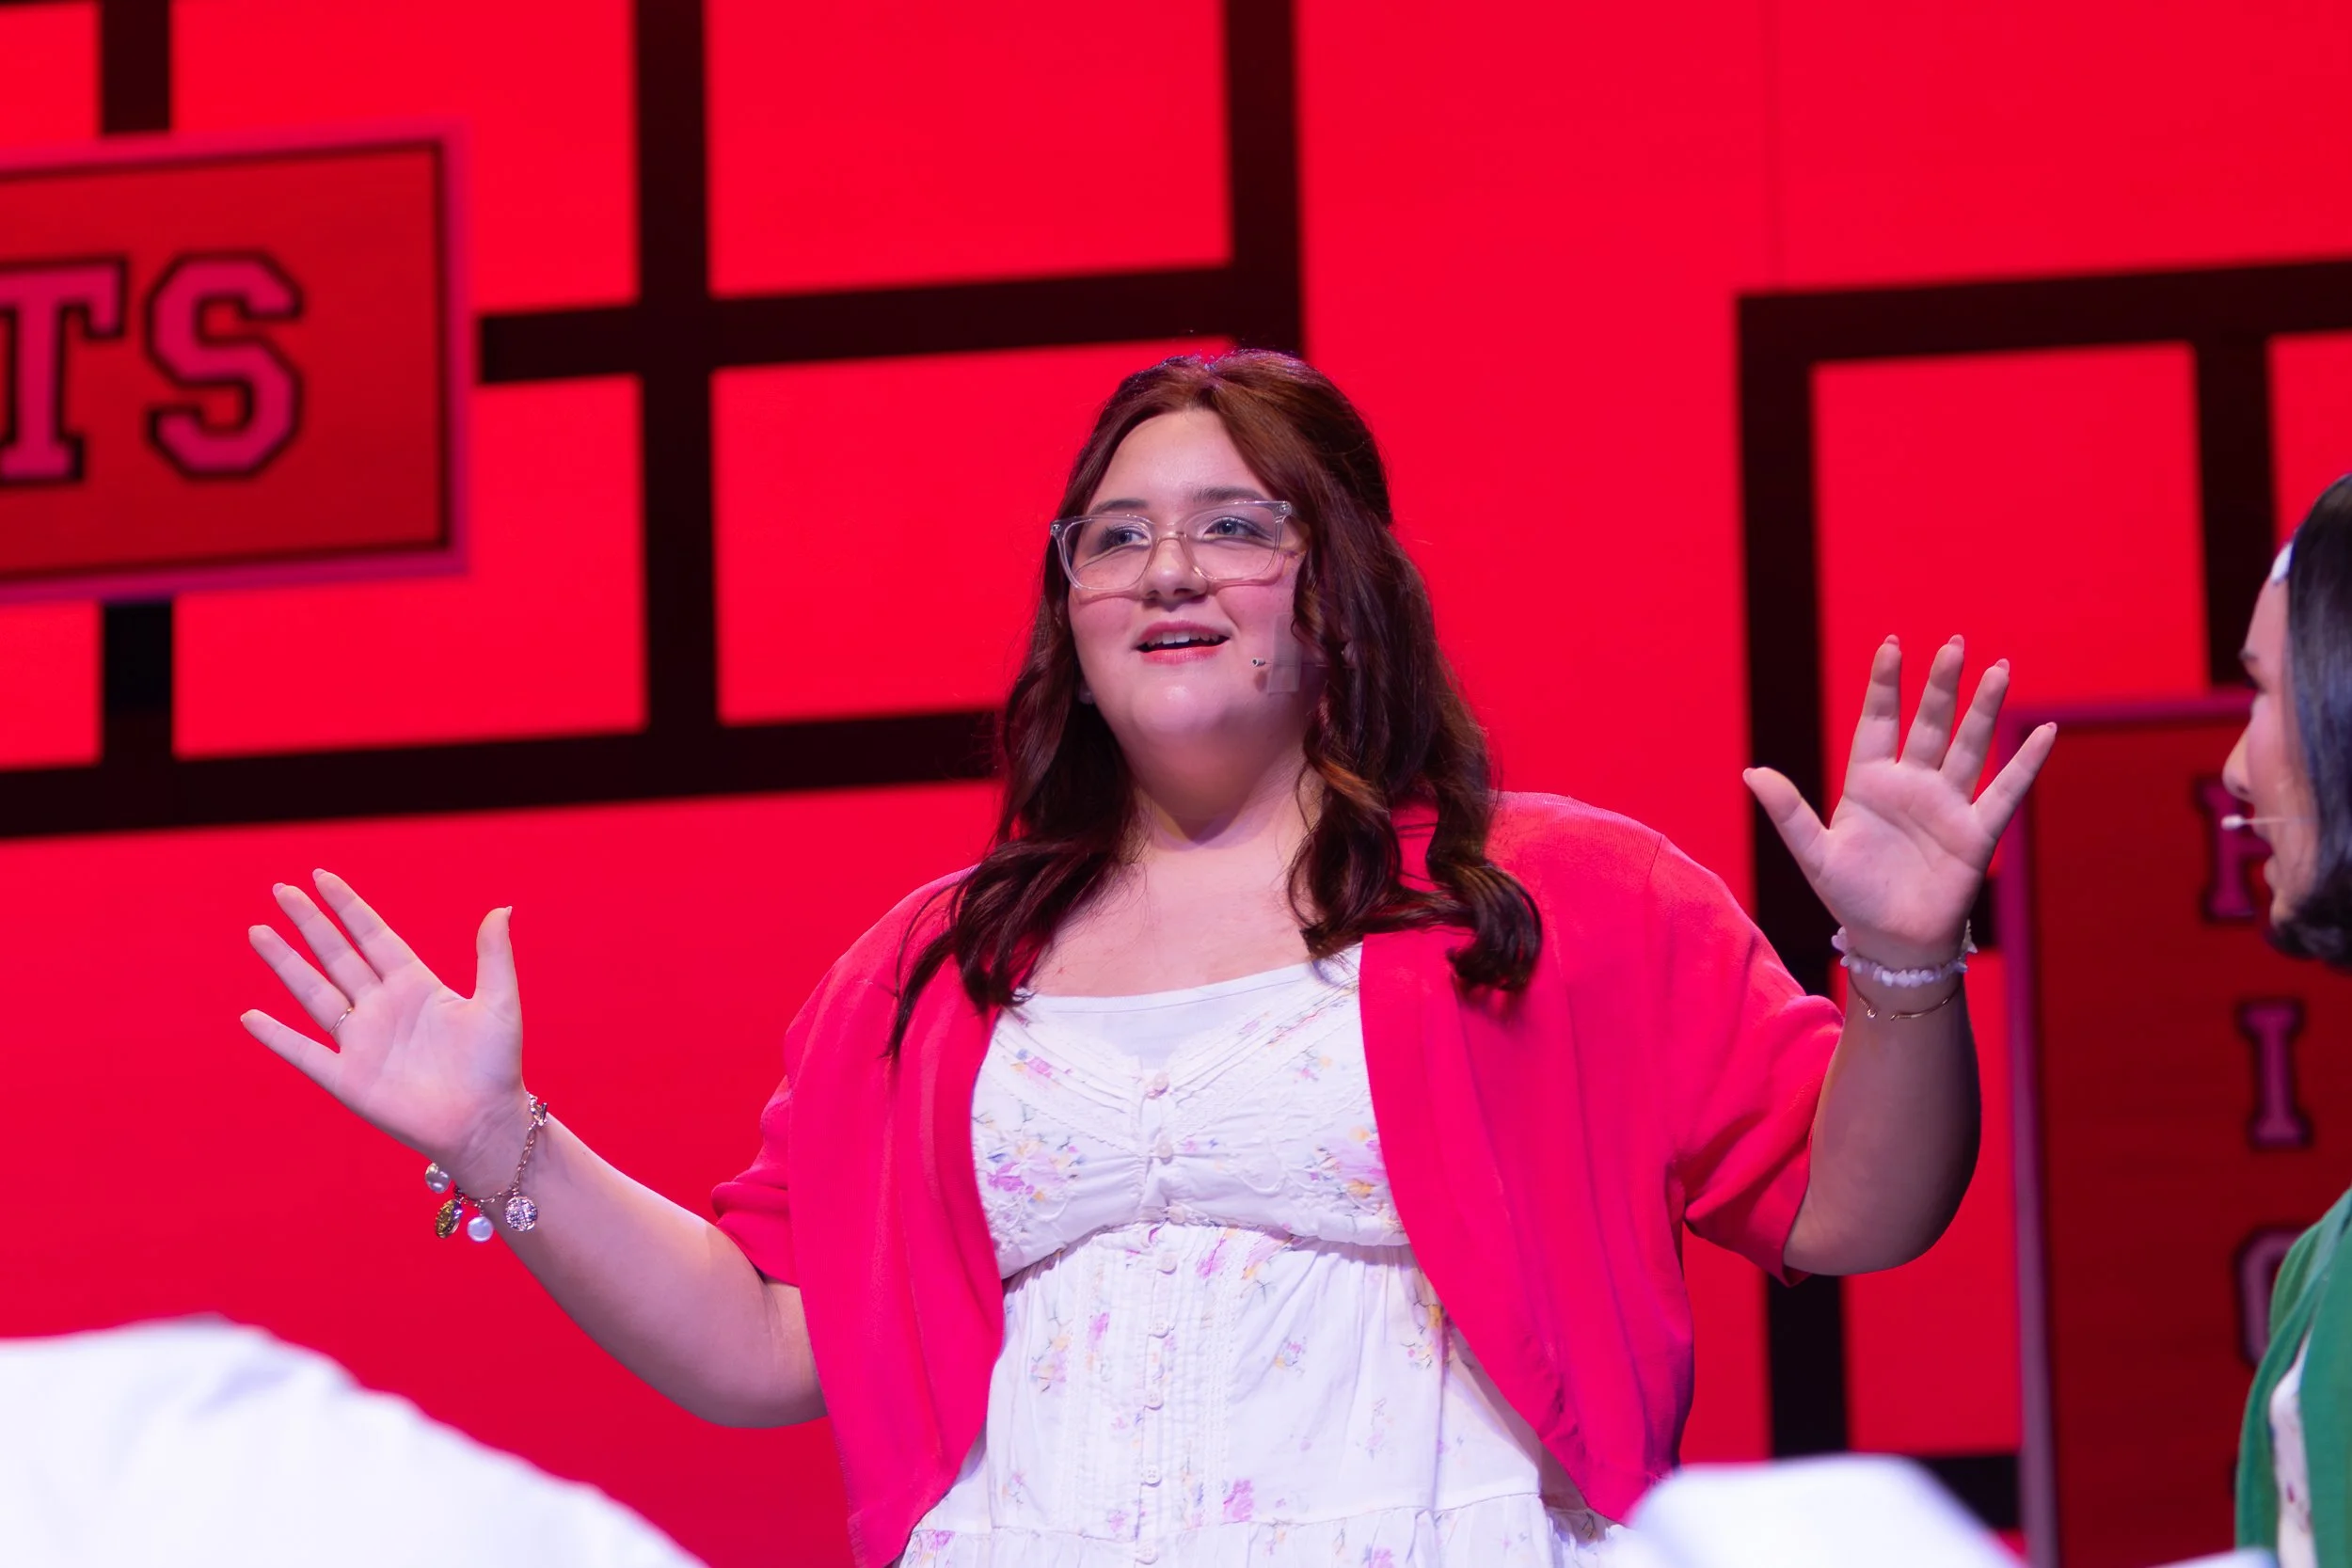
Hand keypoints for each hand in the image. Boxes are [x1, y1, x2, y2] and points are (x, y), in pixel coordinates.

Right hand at [242, 870, 525, 1186]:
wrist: (485, 1123)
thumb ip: (493, 957)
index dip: (348, 908)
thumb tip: (502, 909)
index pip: (374, 937)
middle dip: (310, 923)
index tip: (322, 877)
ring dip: (286, 964)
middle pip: (337, 956)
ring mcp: (362, 1042)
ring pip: (314, 993)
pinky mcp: (349, 1079)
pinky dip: (277, 1037)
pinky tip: (251, 1017)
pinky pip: (305, 1052)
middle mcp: (383, 1008)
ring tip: (258, 931)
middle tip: (281, 889)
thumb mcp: (499, 1004)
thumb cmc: (496, 1067)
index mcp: (416, 986)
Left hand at [1744, 635, 2056, 967]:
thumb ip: (1788, 812)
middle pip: (1930, 724)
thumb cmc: (1850, 897)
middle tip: (1955, 644)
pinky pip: (2005, 792)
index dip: (1885, 685)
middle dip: (1941, 686)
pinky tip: (2044, 731)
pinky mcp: (1976, 833)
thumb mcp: (1814, 854)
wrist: (1891, 943)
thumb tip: (1751, 772)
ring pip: (1970, 747)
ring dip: (1985, 709)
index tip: (1892, 645)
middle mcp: (1911, 786)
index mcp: (1868, 784)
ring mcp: (1947, 806)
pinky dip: (2026, 762)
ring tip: (1999, 669)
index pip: (1878, 722)